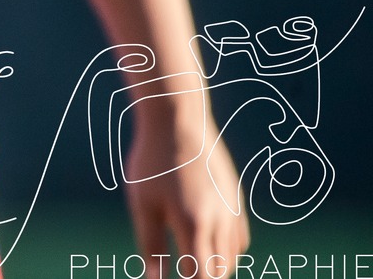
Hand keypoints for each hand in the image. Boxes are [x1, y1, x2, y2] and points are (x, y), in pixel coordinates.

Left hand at [124, 116, 248, 278]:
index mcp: (193, 224)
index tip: (176, 278)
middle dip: (203, 276)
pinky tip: (208, 243)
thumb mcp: (143, 203)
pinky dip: (228, 249)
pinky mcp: (236, 199)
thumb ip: (150, 244)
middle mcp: (219, 221)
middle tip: (182, 269)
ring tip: (192, 260)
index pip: (200, 275)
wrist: (178, 120)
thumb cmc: (153, 161)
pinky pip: (240, 238)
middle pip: (220, 271)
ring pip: (233, 256)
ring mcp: (232, 209)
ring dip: (216, 265)